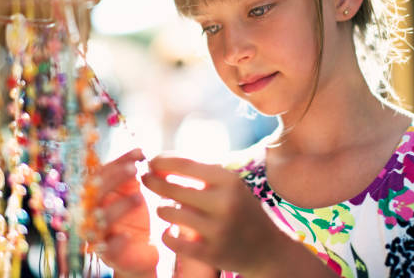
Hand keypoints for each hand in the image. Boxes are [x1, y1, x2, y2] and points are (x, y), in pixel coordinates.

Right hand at [92, 149, 157, 276]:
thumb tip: (142, 152)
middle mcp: (94, 212)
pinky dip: (116, 243)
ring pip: (100, 219)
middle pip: (95, 192)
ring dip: (118, 206)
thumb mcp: (140, 192)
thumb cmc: (141, 216)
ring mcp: (99, 234)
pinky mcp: (109, 256)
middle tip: (135, 169)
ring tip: (139, 198)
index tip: (141, 153)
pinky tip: (128, 236)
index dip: (120, 161)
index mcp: (99, 194)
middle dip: (114, 178)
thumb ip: (137, 175)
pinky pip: (107, 249)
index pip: (102, 172)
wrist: (148, 251)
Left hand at [141, 155, 280, 275]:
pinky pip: (173, 241)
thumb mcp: (229, 185)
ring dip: (163, 208)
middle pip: (174, 188)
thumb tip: (161, 160)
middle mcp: (224, 203)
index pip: (185, 164)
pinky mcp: (211, 253)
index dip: (163, 161)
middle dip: (154, 182)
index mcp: (229, 181)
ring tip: (165, 208)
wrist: (268, 250)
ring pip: (170, 213)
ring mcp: (218, 229)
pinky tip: (169, 231)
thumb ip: (200, 173)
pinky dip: (166, 235)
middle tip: (145, 179)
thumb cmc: (241, 210)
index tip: (150, 160)